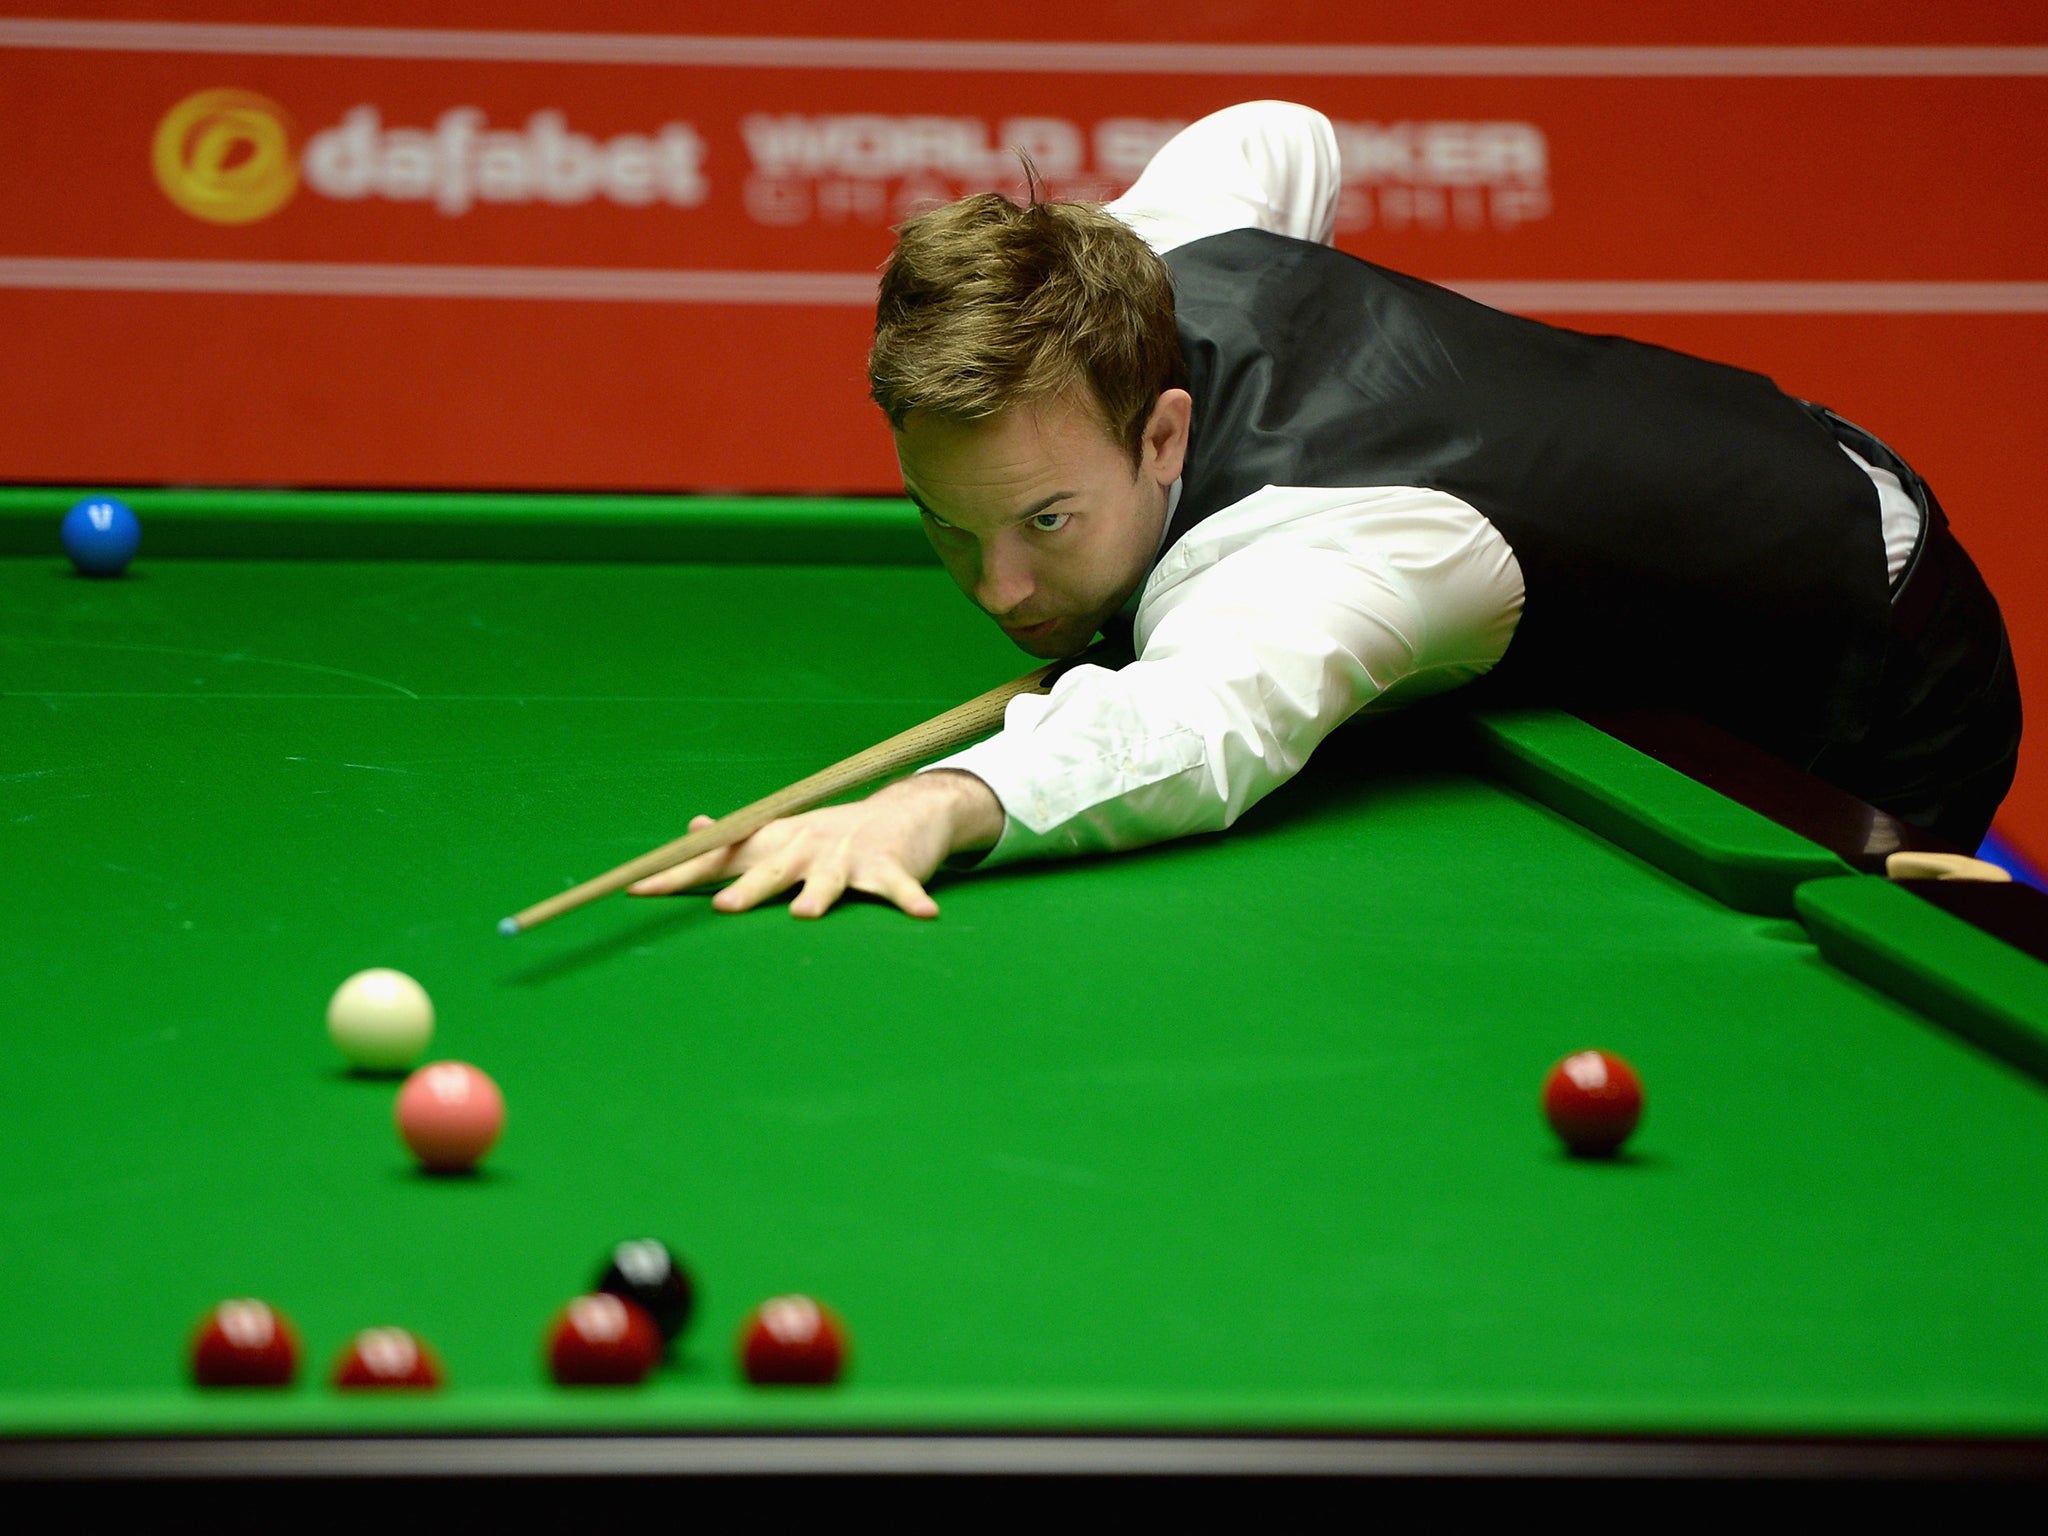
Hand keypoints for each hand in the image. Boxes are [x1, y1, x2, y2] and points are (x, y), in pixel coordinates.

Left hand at [625, 770, 1003, 918]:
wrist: (905, 810)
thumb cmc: (833, 833)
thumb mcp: (782, 833)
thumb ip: (738, 840)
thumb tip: (693, 829)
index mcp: (776, 845)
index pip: (719, 861)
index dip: (678, 875)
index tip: (636, 890)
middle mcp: (806, 848)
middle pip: (771, 872)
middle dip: (747, 890)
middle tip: (722, 909)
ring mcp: (848, 857)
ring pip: (830, 879)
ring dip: (819, 895)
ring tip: (806, 913)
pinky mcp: (890, 866)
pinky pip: (900, 888)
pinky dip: (911, 899)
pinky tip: (924, 915)